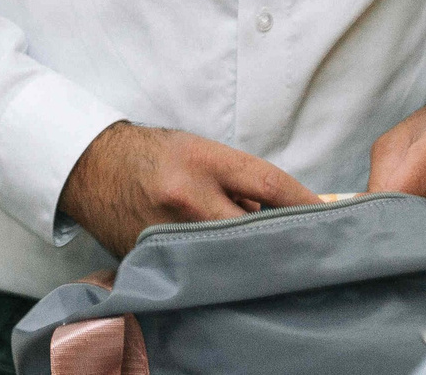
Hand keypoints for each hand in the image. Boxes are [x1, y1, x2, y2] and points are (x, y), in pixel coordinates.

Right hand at [58, 122, 318, 256]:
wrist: (95, 167)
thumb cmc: (156, 154)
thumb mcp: (202, 151)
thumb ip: (240, 181)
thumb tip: (283, 214)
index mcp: (203, 162)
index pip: (269, 184)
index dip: (305, 203)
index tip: (330, 218)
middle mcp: (187, 197)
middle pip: (253, 230)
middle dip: (282, 243)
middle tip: (308, 254)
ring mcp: (168, 233)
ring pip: (227, 258)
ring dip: (250, 262)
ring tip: (267, 265)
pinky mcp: (153, 259)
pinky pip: (196, 271)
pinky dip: (215, 273)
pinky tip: (225, 273)